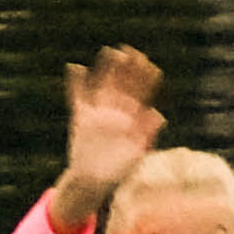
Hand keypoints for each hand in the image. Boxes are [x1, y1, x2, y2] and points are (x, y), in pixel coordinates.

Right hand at [58, 46, 164, 205]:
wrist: (92, 183)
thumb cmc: (118, 170)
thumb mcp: (137, 152)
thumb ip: (147, 132)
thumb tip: (159, 115)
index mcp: (131, 118)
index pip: (140, 92)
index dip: (144, 77)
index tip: (148, 62)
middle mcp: (115, 111)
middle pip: (122, 84)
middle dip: (127, 68)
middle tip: (131, 51)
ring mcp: (98, 112)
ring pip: (102, 85)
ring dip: (105, 69)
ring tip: (109, 52)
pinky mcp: (81, 117)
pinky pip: (77, 96)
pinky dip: (75, 82)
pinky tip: (74, 67)